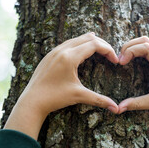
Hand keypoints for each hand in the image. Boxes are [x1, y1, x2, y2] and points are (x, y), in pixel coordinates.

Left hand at [4, 33, 118, 138]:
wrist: (32, 101)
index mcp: (70, 57)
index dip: (108, 50)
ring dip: (90, 42)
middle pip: (87, 38)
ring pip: (76, 39)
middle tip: (111, 55)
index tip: (115, 61)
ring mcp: (54, 51)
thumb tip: (116, 109)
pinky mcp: (49, 55)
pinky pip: (67, 43)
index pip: (94, 44)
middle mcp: (62, 50)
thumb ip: (99, 99)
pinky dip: (79, 44)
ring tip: (101, 50)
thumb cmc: (54, 98)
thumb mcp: (78, 96)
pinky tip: (82, 49)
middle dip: (102, 44)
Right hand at [117, 36, 148, 116]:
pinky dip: (139, 50)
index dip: (131, 51)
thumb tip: (118, 108)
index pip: (146, 48)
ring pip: (148, 42)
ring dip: (134, 46)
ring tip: (123, 57)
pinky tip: (131, 59)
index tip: (121, 62)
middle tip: (119, 58)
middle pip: (146, 41)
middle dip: (130, 46)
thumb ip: (136, 104)